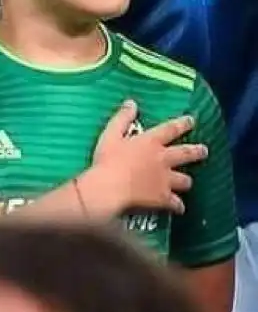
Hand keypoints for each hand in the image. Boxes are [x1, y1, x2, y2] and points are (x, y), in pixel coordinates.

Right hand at [86, 101, 206, 215]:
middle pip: (186, 153)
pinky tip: (178, 208)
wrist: (110, 188)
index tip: (192, 120)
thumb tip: (132, 103)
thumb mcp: (111, 134)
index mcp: (151, 141)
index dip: (183, 124)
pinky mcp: (163, 198)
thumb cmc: (108, 159)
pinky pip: (176, 203)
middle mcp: (163, 159)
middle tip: (204, 150)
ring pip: (185, 180)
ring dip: (186, 180)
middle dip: (197, 151)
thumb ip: (122, 118)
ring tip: (187, 182)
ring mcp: (166, 180)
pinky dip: (178, 205)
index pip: (171, 129)